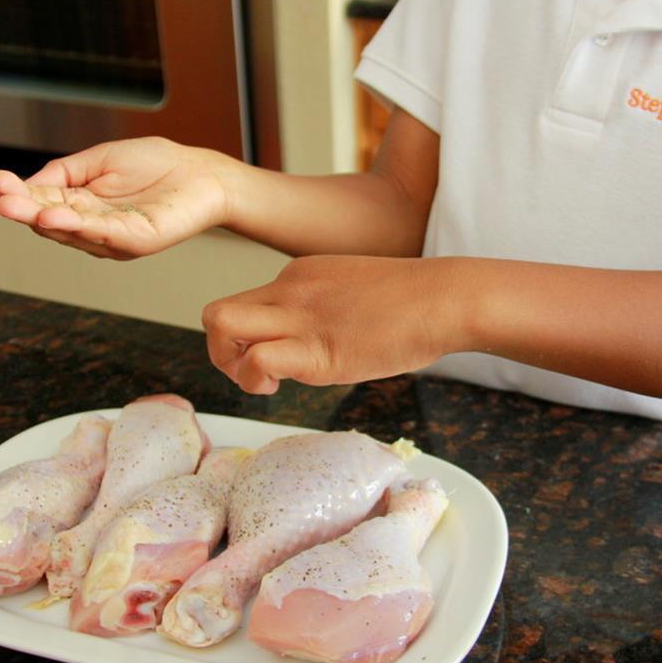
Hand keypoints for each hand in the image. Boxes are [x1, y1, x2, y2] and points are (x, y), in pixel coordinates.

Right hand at [0, 137, 234, 258]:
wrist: (202, 175)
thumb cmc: (157, 166)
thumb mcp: (100, 159)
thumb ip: (65, 172)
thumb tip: (27, 182)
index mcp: (80, 202)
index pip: (40, 199)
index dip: (15, 192)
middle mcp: (91, 225)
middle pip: (48, 218)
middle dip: (22, 208)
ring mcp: (112, 237)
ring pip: (70, 230)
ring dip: (42, 218)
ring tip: (17, 207)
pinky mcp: (135, 241)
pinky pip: (102, 234)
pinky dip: (78, 226)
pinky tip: (56, 215)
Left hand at [202, 255, 463, 393]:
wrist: (445, 298)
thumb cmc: (416, 303)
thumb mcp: (356, 293)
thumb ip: (328, 310)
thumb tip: (325, 340)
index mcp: (299, 275)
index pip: (246, 304)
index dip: (249, 339)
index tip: (277, 357)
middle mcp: (288, 289)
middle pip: (216, 313)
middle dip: (220, 351)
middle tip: (251, 373)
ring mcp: (299, 317)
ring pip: (219, 327)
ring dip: (228, 365)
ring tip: (266, 383)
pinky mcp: (316, 350)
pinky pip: (256, 361)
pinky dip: (256, 380)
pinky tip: (282, 387)